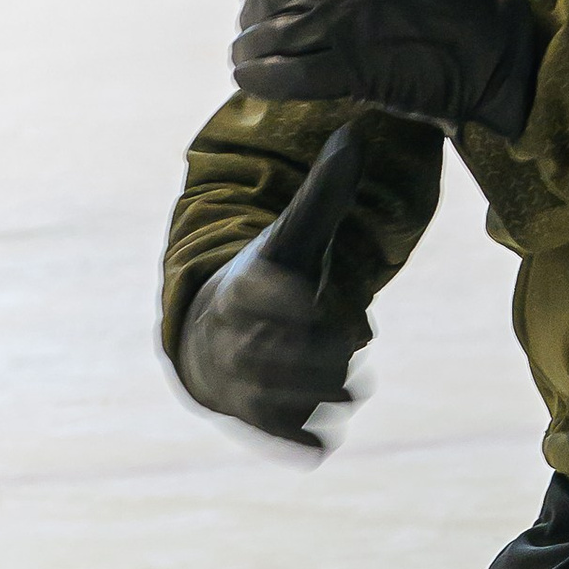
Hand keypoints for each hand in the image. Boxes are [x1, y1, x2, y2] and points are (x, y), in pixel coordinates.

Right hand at [173, 120, 373, 453]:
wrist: (213, 340)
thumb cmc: (267, 280)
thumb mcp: (290, 237)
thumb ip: (324, 193)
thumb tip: (355, 134)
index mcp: (246, 287)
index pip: (270, 292)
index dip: (291, 297)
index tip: (306, 297)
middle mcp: (239, 338)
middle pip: (299, 348)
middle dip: (331, 345)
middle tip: (348, 336)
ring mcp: (245, 384)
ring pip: (306, 392)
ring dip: (331, 385)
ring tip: (340, 372)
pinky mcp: (256, 423)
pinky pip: (292, 435)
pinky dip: (309, 435)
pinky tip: (321, 429)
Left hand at [232, 0, 546, 140]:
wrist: (483, 47)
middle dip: (251, 16)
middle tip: (248, 28)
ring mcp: (348, 27)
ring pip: (273, 37)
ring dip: (248, 49)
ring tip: (242, 56)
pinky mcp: (353, 71)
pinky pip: (287, 75)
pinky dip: (259, 78)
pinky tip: (248, 79)